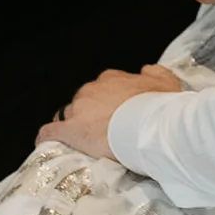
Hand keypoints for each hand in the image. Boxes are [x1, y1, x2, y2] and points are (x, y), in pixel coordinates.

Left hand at [38, 67, 174, 157]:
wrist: (151, 124)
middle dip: (91, 115)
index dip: (108, 103)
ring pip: (69, 116)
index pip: (102, 89)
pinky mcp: (70, 130)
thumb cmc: (160, 105)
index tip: (116, 114)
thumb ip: (155, 73)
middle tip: (105, 132)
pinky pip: (50, 132)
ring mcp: (78, 110)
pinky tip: (48, 145)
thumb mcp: (166, 83)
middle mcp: (91, 90)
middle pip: (84, 102)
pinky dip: (48, 138)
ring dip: (74, 127)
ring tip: (84, 144)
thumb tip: (146, 69)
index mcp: (111, 79)